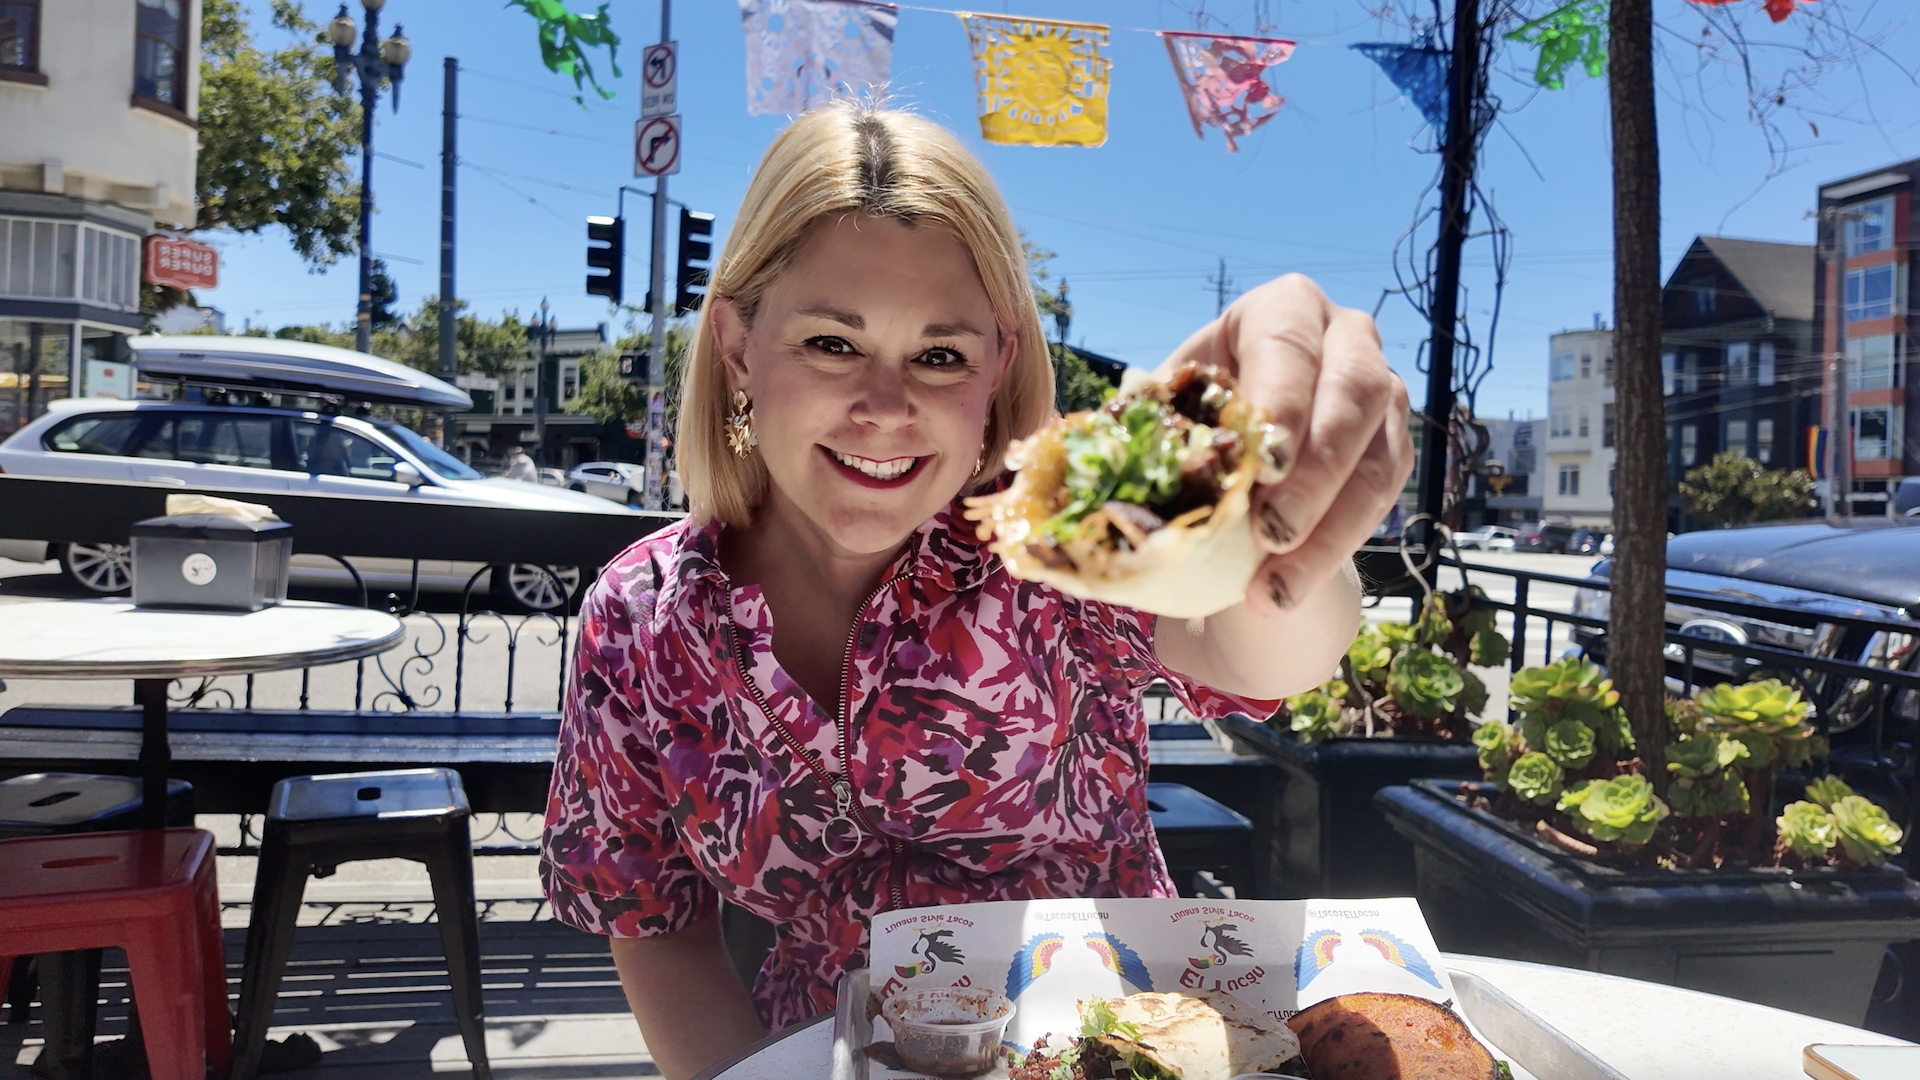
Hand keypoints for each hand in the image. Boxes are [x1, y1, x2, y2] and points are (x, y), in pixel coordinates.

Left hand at [1158, 274, 1413, 616]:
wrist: (1247, 440)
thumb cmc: (1196, 409)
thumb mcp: (1165, 403)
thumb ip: (1131, 423)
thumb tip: (1051, 466)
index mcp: (1283, 309)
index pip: (1289, 345)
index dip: (1282, 401)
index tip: (1261, 465)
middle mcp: (1347, 339)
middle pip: (1352, 396)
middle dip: (1315, 471)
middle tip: (1270, 533)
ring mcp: (1382, 393)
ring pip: (1374, 458)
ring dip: (1327, 530)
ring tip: (1273, 587)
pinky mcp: (1392, 449)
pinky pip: (1379, 500)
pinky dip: (1334, 550)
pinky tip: (1286, 590)